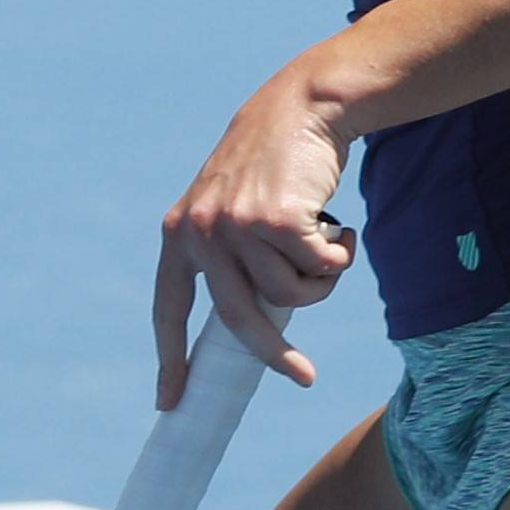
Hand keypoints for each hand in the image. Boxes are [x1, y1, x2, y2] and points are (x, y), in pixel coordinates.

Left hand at [154, 66, 358, 404]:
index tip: (171, 401)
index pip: (169, 309)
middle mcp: (200, 232)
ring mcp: (236, 225)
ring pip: (290, 295)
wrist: (301, 108)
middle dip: (274, 356)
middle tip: (304, 378)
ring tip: (325, 246)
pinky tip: (340, 231)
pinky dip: (339, 258)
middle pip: (240, 319)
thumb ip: (227, 255)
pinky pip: (319, 270)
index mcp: (179, 234)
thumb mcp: (231, 207)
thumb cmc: (274, 166)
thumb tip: (250, 329)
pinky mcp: (276, 218)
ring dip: (320, 281)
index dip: (170, 359)